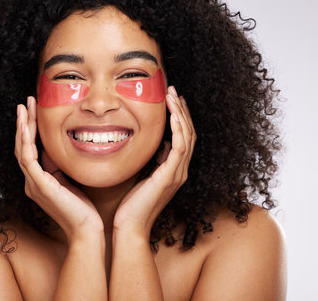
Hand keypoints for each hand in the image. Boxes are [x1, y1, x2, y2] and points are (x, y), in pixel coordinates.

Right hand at [14, 96, 103, 241]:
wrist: (87, 230)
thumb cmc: (84, 209)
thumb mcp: (72, 180)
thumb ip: (62, 165)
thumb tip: (59, 147)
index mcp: (39, 181)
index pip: (31, 150)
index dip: (31, 129)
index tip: (34, 110)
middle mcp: (32, 182)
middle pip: (22, 146)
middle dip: (24, 123)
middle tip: (25, 102)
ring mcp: (33, 184)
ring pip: (22, 149)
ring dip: (23, 126)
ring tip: (24, 107)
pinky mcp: (39, 185)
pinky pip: (27, 158)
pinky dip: (25, 140)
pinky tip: (26, 125)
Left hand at [113, 86, 195, 237]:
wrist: (129, 226)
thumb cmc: (132, 204)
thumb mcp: (145, 175)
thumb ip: (155, 160)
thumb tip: (161, 144)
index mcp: (174, 170)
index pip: (183, 137)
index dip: (180, 117)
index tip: (172, 99)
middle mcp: (180, 170)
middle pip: (188, 133)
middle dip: (182, 110)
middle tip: (173, 90)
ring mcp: (177, 173)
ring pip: (187, 137)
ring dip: (180, 114)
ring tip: (172, 95)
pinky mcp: (170, 176)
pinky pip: (180, 147)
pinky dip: (178, 128)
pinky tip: (173, 114)